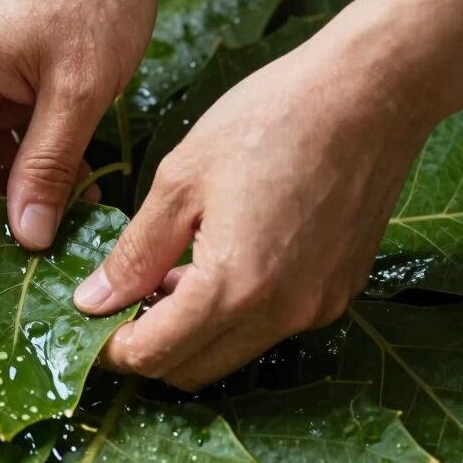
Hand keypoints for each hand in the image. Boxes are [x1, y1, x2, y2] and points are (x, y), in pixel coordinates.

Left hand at [74, 23, 436, 389]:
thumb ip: (136, 252)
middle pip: (193, 369)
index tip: (91, 322)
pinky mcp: (339, 291)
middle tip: (123, 300)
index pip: (155, 355)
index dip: (113, 349)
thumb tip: (94, 301)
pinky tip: (217, 264)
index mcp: (234, 287)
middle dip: (149, 347)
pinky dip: (234, 313)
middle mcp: (282, 314)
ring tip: (166, 274)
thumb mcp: (181, 181)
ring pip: (233, 351)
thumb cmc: (270, 120)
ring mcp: (317, 307)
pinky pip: (271, 326)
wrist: (370, 93)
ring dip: (191, 331)